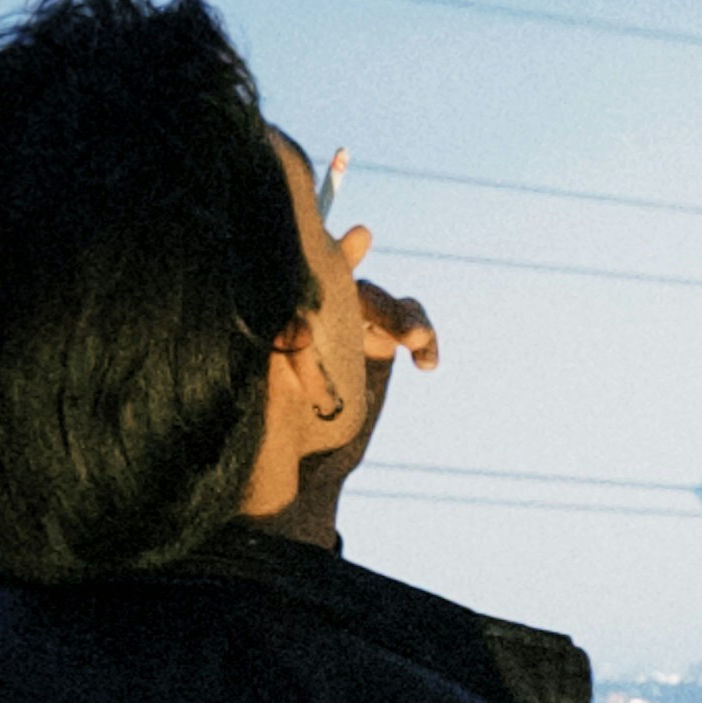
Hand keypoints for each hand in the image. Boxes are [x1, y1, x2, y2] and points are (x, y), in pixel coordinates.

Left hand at [282, 278, 437, 547]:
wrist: (308, 463)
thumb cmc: (277, 435)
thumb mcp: (274, 407)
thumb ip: (282, 371)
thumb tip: (289, 336)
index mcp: (291, 321)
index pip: (310, 280)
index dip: (336, 255)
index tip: (361, 238)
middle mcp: (320, 315)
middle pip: (356, 289)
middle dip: (383, 305)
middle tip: (408, 335)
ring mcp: (352, 325)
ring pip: (384, 302)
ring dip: (406, 318)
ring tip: (419, 344)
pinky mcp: (379, 342)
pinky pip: (409, 323)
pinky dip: (424, 336)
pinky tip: (427, 363)